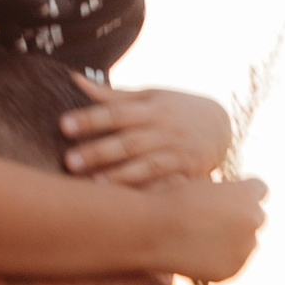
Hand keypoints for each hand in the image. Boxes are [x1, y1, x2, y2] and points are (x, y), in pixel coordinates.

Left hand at [59, 84, 232, 188]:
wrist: (221, 125)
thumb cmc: (175, 109)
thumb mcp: (149, 96)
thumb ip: (112, 96)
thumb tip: (73, 80)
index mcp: (151, 107)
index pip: (116, 112)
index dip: (90, 119)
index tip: (63, 125)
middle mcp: (165, 129)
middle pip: (128, 141)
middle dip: (99, 151)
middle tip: (69, 161)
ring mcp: (178, 152)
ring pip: (147, 165)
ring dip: (121, 176)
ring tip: (94, 185)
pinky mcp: (189, 173)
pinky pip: (168, 184)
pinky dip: (150, 192)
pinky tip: (130, 204)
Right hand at [159, 171, 266, 283]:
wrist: (154, 230)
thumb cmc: (170, 201)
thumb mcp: (202, 186)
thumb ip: (222, 193)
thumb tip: (227, 202)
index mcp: (248, 194)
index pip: (261, 189)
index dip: (244, 192)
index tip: (231, 197)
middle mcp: (254, 221)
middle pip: (257, 218)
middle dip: (241, 218)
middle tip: (216, 220)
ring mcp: (244, 249)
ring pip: (247, 244)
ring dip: (233, 241)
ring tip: (202, 238)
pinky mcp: (231, 271)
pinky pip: (232, 264)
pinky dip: (220, 260)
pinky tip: (197, 253)